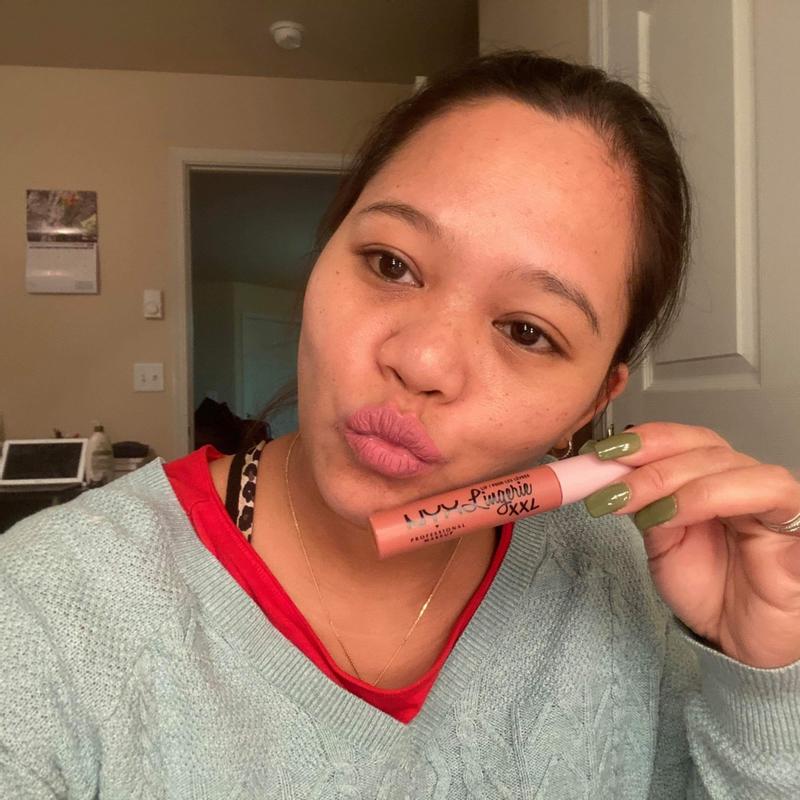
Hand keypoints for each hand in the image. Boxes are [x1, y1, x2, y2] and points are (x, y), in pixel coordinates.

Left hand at [583, 422, 799, 667]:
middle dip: (650, 467)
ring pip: (730, 465)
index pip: (685, 440)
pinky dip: (713, 497)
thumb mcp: (661, 544)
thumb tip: (610, 476)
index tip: (602, 453)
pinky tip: (675, 517)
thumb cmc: (711, 591)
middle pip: (703, 448)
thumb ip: (644, 505)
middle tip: (612, 491)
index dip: (645, 440)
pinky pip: (769, 494)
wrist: (740, 642)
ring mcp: (775, 500)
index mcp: (714, 478)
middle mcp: (746, 481)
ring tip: (642, 512)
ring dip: (676, 483)